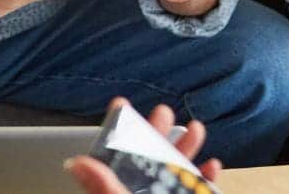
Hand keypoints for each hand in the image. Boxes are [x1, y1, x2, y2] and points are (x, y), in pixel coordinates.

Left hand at [66, 99, 221, 193]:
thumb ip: (104, 186)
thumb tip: (76, 164)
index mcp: (122, 187)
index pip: (115, 156)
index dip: (118, 128)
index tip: (121, 103)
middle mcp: (143, 191)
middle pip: (149, 157)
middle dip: (159, 131)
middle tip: (164, 111)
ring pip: (177, 170)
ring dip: (188, 148)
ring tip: (196, 128)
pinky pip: (199, 188)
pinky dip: (207, 177)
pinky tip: (212, 165)